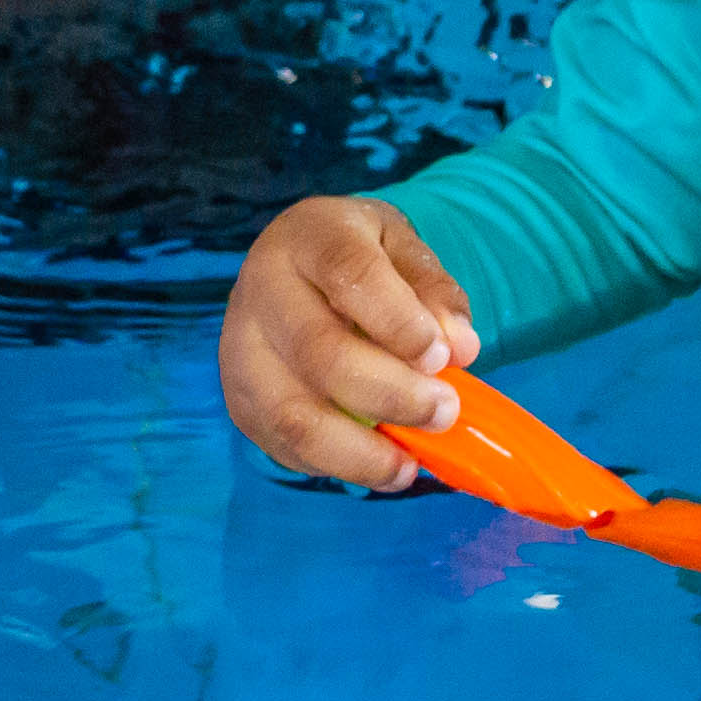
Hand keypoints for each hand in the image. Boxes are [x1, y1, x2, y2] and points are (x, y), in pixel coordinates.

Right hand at [219, 194, 483, 491]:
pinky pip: (285, 447)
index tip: (442, 358)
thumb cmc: (360, 260)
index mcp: (310, 235)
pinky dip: (338, 466)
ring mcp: (241, 348)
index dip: (399, 321)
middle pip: (320, 352)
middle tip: (445, 412)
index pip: (349, 273)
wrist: (295, 268)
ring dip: (360, 451)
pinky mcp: (240, 400)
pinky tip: (380, 463)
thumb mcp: (404, 252)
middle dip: (392, 394)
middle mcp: (262, 287)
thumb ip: (436, 293)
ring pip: (292, 414)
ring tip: (410, 465)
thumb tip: (459, 348)